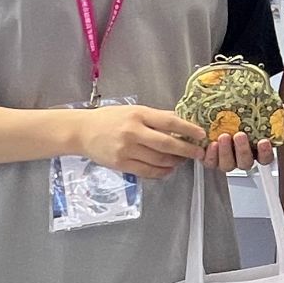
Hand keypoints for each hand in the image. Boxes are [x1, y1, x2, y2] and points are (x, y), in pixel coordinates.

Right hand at [70, 105, 204, 179]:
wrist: (82, 131)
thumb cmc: (110, 118)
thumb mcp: (134, 110)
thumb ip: (157, 116)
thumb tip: (182, 120)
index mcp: (139, 115)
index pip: (170, 122)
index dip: (188, 129)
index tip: (201, 134)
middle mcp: (133, 132)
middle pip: (167, 144)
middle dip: (186, 150)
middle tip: (198, 152)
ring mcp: (126, 150)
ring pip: (158, 160)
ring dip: (175, 162)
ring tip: (182, 160)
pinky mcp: (121, 164)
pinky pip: (146, 171)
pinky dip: (161, 172)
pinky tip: (168, 169)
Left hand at [202, 104, 283, 173]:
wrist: (216, 107)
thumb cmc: (241, 111)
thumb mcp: (261, 108)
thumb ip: (277, 112)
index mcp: (256, 149)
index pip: (265, 159)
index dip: (265, 153)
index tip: (263, 142)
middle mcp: (241, 156)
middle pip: (245, 163)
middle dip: (242, 151)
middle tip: (240, 135)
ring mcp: (225, 158)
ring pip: (227, 166)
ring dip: (226, 153)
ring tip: (223, 137)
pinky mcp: (210, 157)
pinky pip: (210, 163)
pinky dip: (211, 156)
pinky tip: (211, 144)